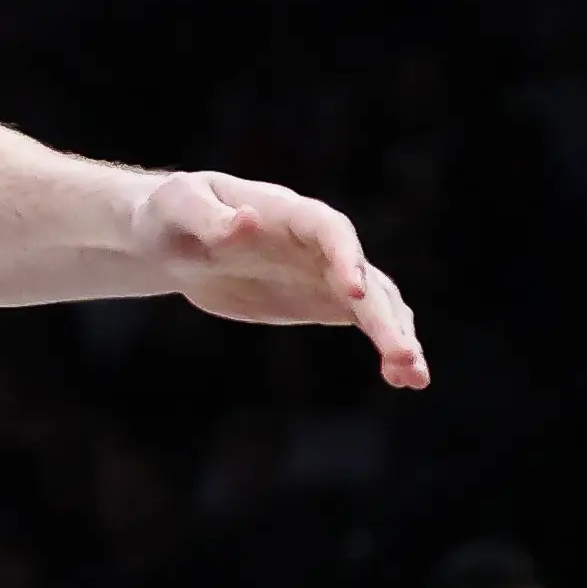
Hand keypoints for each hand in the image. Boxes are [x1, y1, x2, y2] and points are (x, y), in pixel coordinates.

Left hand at [142, 170, 427, 388]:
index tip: (352, 288)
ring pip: (376, 303)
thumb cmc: (173, 214)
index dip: (345, 255)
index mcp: (288, 213)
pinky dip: (386, 346)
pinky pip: (365, 321)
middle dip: (383, 315)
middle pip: (363, 275)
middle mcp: (319, 243)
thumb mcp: (179, 208)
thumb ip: (209, 218)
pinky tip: (402, 379)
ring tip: (414, 377)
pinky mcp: (322, 301)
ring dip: (397, 336)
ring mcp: (326, 273)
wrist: (173, 239)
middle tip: (402, 354)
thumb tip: (245, 224)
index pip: (330, 229)